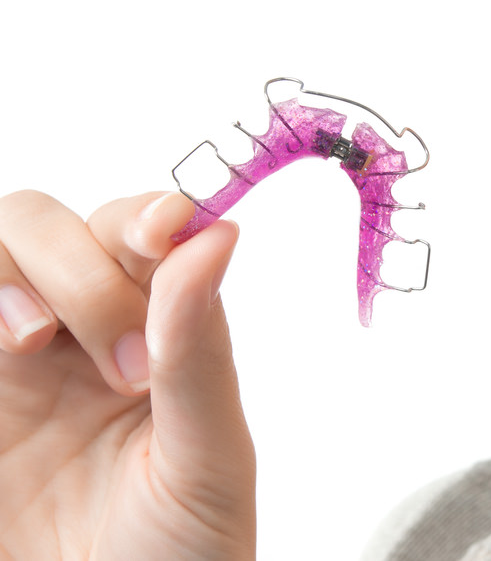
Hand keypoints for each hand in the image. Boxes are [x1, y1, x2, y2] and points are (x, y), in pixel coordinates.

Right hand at [0, 191, 254, 559]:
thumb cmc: (182, 552)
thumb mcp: (206, 459)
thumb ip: (201, 352)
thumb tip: (216, 237)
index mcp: (152, 338)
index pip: (141, 236)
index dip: (147, 217)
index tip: (164, 226)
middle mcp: (77, 336)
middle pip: (50, 226)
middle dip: (83, 267)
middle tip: (123, 361)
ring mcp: (9, 365)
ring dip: (12, 276)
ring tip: (31, 345)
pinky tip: (5, 347)